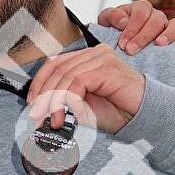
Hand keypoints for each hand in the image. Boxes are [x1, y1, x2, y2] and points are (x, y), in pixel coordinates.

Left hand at [25, 43, 145, 134]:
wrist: (143, 117)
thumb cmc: (117, 112)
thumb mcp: (83, 106)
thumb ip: (64, 100)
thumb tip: (40, 107)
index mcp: (88, 59)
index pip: (55, 63)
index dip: (39, 82)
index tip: (31, 102)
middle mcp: (95, 54)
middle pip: (58, 68)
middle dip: (43, 94)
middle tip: (37, 116)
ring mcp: (102, 58)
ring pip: (66, 76)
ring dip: (54, 101)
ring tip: (52, 121)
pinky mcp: (107, 68)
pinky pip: (78, 81)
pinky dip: (67, 100)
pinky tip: (65, 115)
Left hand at [97, 0, 174, 51]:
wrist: (119, 47)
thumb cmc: (113, 32)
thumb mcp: (106, 22)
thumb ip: (111, 16)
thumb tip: (123, 21)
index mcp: (141, 9)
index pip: (141, 12)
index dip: (132, 27)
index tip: (122, 43)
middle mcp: (156, 16)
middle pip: (157, 20)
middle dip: (143, 35)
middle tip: (131, 50)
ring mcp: (167, 27)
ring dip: (168, 34)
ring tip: (159, 45)